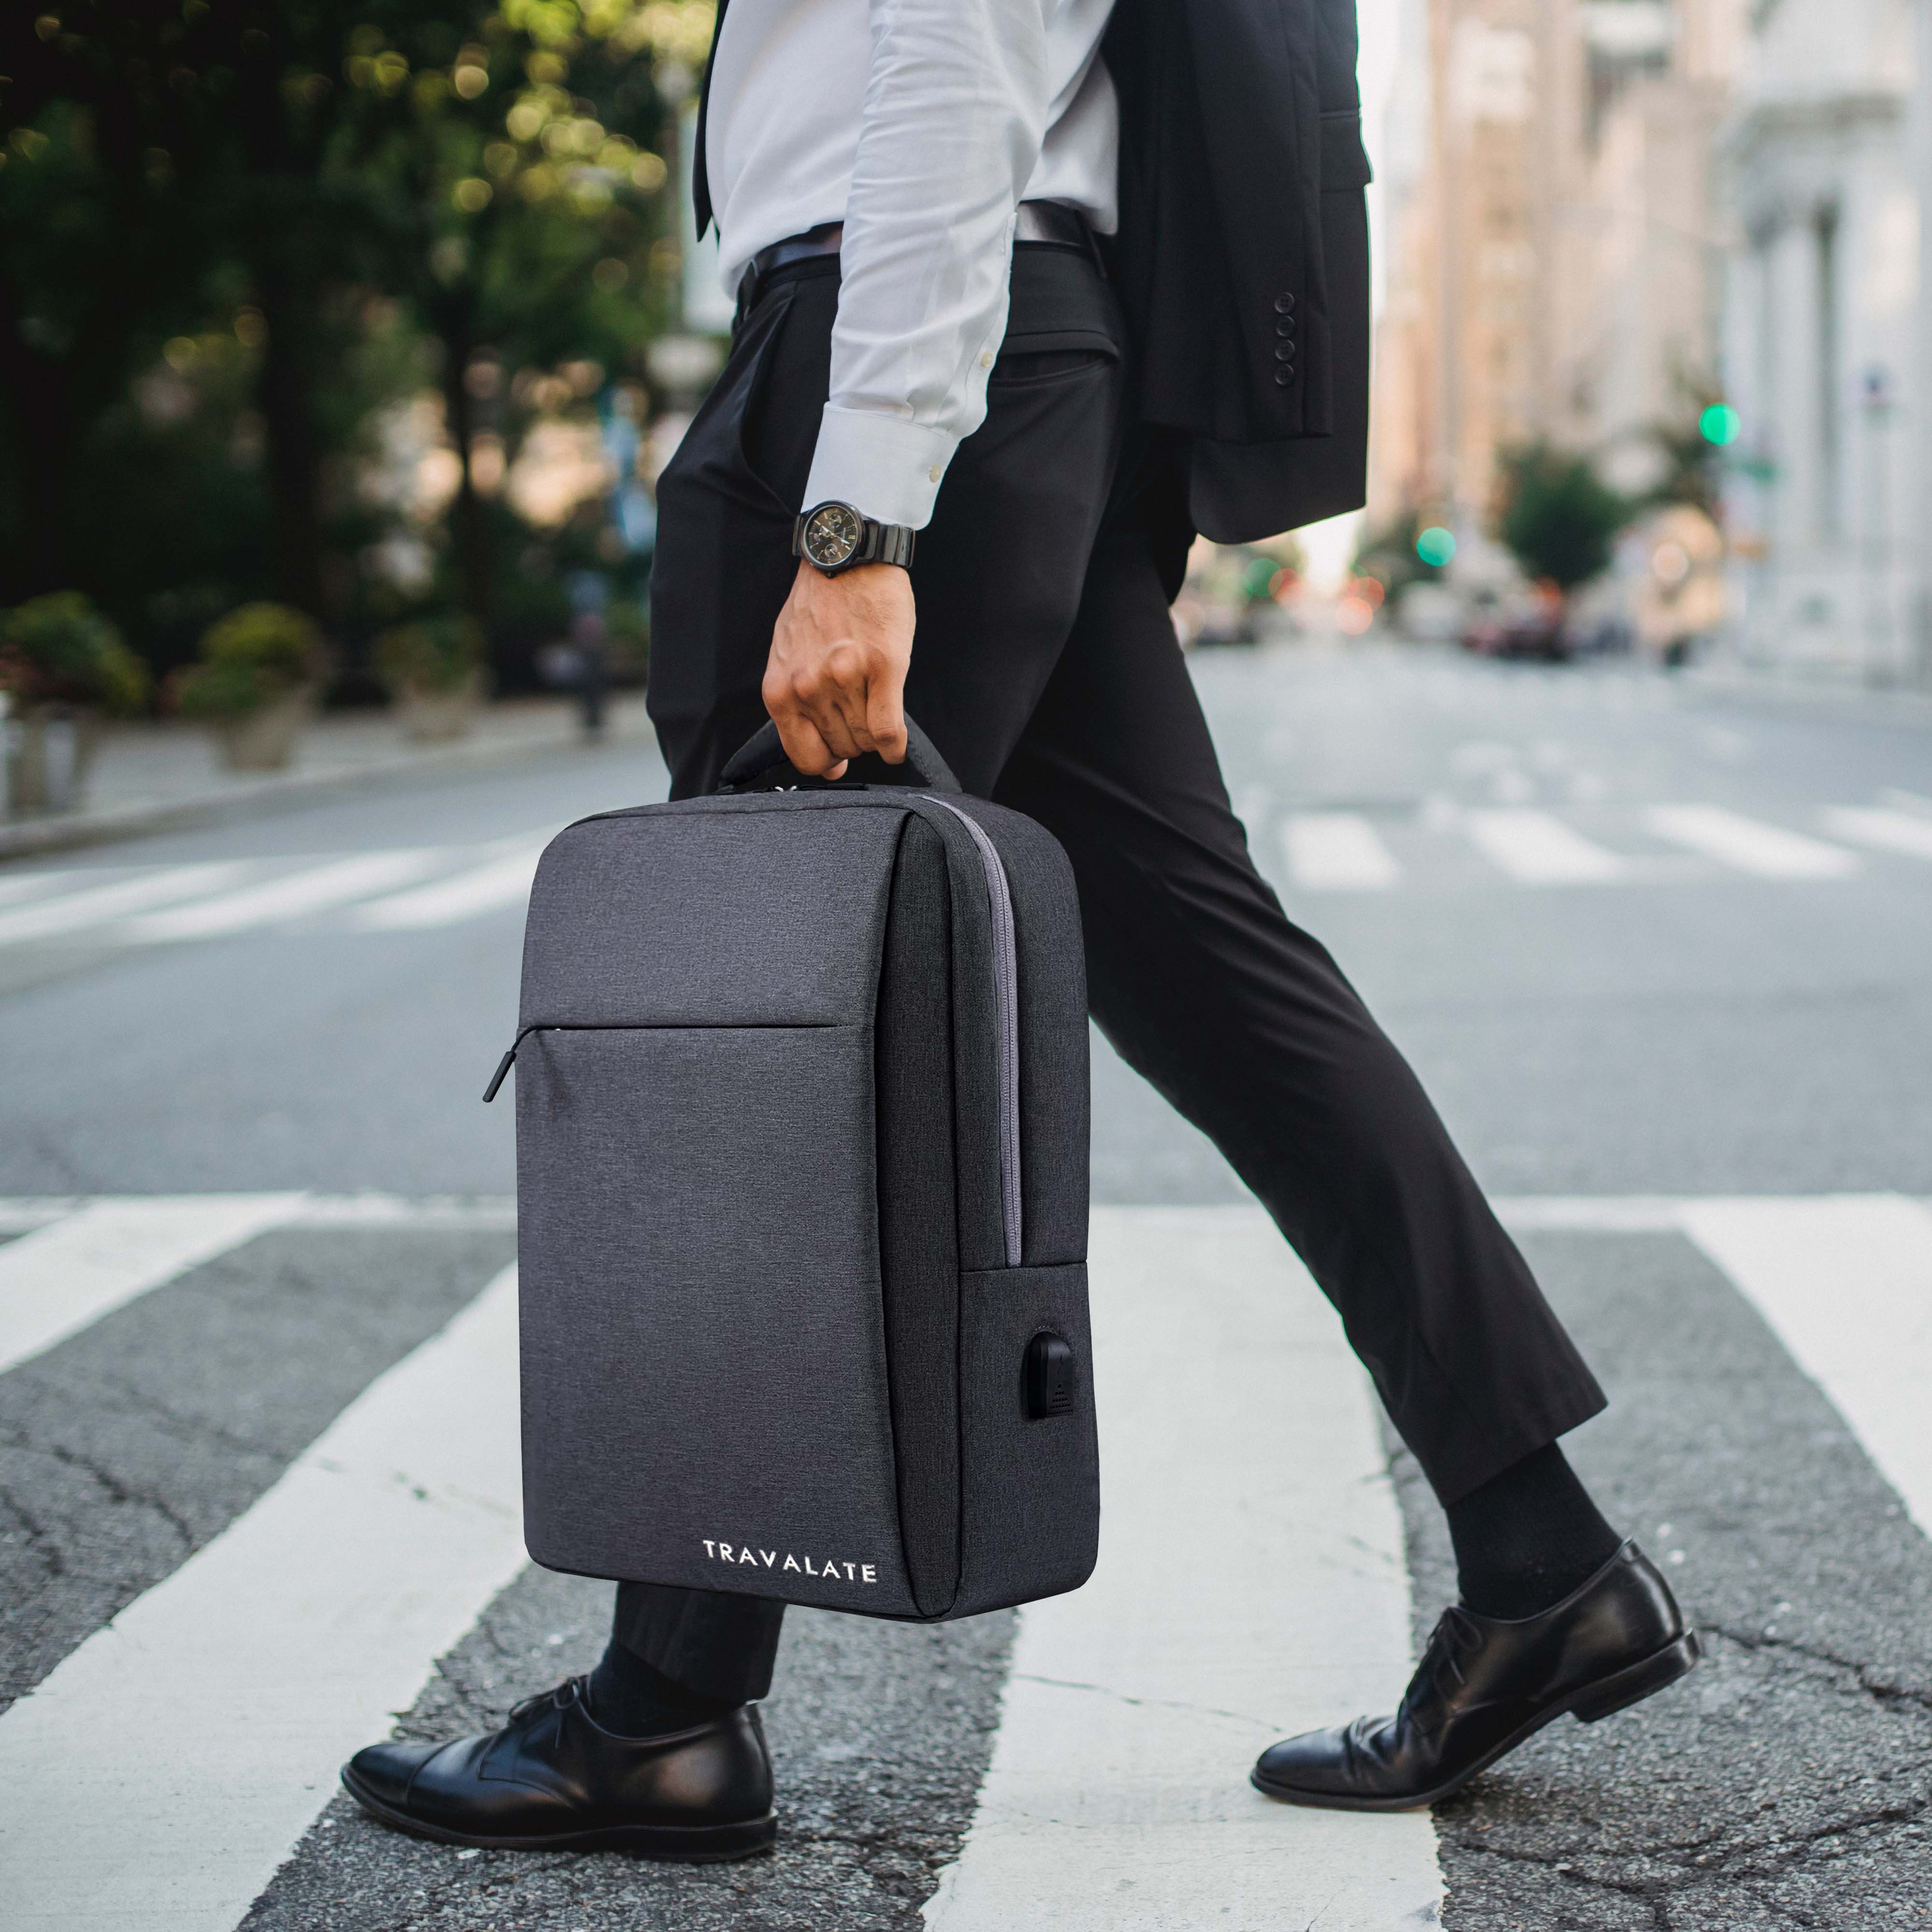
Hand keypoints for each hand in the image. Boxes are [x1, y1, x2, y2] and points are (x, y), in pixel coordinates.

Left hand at [763, 561, 913, 778]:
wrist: (846, 559)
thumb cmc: (819, 605)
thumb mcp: (789, 656)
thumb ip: (796, 705)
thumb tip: (824, 758)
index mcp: (781, 689)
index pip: (805, 756)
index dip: (826, 761)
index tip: (837, 757)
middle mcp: (809, 688)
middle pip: (841, 748)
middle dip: (854, 742)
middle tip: (860, 718)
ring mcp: (846, 679)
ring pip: (866, 740)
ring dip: (875, 737)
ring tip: (876, 712)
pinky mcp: (883, 667)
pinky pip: (889, 730)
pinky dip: (895, 745)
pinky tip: (896, 743)